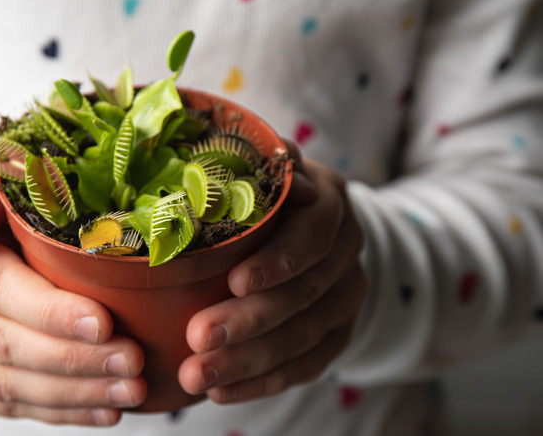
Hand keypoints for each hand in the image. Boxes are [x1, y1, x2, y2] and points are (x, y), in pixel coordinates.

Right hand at [0, 164, 145, 425]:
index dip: (49, 312)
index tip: (103, 323)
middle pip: (0, 344)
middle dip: (73, 359)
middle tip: (131, 363)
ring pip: (3, 385)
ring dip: (72, 392)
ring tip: (128, 392)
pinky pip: (3, 406)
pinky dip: (57, 411)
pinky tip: (101, 410)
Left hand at [178, 147, 366, 403]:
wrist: (310, 230)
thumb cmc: (268, 196)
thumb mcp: (264, 170)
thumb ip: (257, 164)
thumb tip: (260, 153)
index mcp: (330, 204)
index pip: (314, 235)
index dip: (280, 261)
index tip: (235, 282)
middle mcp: (346, 251)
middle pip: (305, 293)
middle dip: (250, 320)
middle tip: (198, 338)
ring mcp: (346, 297)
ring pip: (303, 336)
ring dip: (248, 360)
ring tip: (198, 375)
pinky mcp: (338, 334)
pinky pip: (306, 366)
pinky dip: (262, 383)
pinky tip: (221, 391)